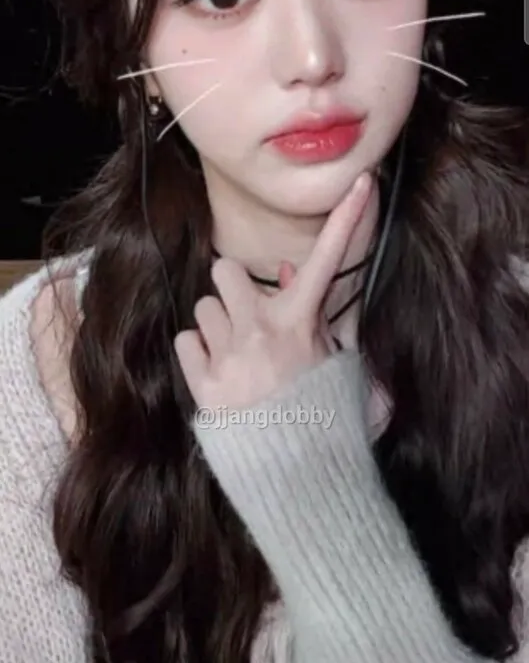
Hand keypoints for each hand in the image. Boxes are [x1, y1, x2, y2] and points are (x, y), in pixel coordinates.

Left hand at [176, 173, 372, 410]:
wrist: (299, 480)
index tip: (362, 182)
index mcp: (302, 323)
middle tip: (246, 314)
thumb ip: (318, 317)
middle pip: (225, 271)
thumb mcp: (337, 367)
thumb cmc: (326, 421)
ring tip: (236, 353)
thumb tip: (290, 273)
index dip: (347, 217)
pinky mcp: (203, 383)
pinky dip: (200, 352)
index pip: (328, 259)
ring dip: (217, 324)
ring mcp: (228, 355)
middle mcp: (261, 330)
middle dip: (233, 289)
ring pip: (203, 308)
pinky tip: (219, 372)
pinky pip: (187, 340)